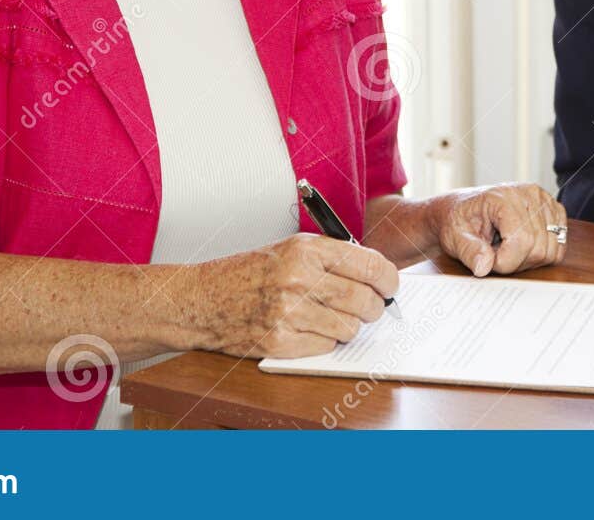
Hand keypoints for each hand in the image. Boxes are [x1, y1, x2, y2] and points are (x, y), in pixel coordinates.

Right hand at [191, 233, 399, 358]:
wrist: (202, 299)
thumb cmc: (249, 272)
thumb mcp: (291, 248)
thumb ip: (333, 257)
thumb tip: (377, 276)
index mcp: (306, 249)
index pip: (370, 265)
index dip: (388, 280)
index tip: (390, 286)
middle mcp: (299, 278)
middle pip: (365, 300)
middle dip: (374, 307)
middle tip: (369, 307)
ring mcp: (288, 312)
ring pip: (349, 327)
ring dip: (348, 326)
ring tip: (331, 317)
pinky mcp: (278, 341)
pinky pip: (325, 346)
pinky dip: (324, 341)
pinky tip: (310, 329)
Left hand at [429, 184, 567, 275]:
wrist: (462, 208)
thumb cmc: (459, 221)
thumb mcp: (454, 237)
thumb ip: (468, 251)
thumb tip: (484, 266)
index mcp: (503, 197)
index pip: (522, 240)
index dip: (505, 262)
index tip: (488, 261)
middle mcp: (528, 194)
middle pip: (539, 248)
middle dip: (516, 263)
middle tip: (496, 256)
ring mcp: (543, 200)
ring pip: (552, 249)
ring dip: (529, 259)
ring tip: (508, 250)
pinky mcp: (552, 209)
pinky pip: (559, 244)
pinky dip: (542, 253)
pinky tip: (522, 246)